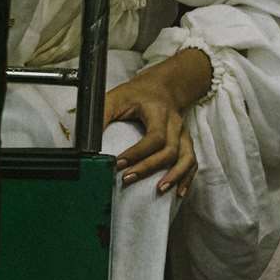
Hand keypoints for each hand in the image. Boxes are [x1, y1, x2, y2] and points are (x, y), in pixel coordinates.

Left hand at [101, 51, 206, 195]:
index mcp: (158, 111)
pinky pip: (192, 162)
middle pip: (170, 150)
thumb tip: (87, 141)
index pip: (154, 136)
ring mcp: (183, 133)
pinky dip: (187, 178)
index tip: (118, 164)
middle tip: (127, 179)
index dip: (137, 153)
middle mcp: (174, 122)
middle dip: (149, 168)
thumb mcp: (115, 97)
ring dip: (175, 176)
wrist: (161, 86)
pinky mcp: (185, 141)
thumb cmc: (135, 94)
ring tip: (160, 190)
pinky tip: (179, 192)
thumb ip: (101, 115)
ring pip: (186, 157)